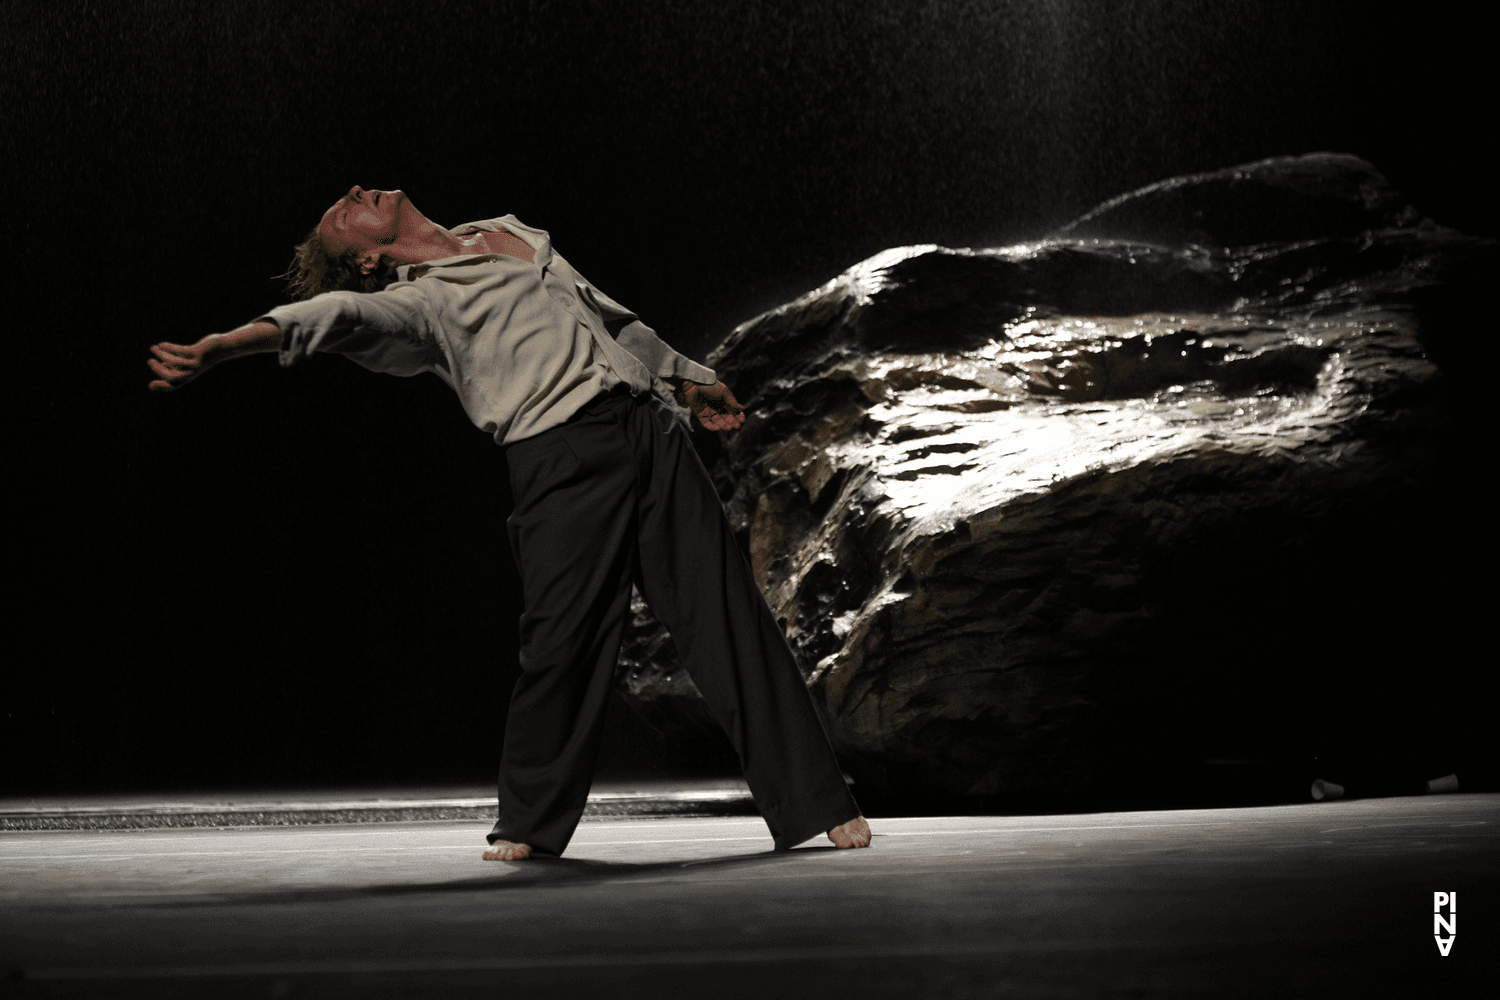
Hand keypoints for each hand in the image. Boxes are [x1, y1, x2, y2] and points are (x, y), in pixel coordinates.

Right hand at [147, 321, 280, 390]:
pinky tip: (161, 344)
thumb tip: (163, 364)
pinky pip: (180, 351)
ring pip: (174, 362)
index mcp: (188, 376)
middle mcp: (192, 372)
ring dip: (161, 355)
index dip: (162, 387)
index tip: (151, 385)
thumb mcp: (188, 361)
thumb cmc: (202, 354)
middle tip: (150, 361)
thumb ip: (176, 364)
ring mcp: (195, 363)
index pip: (174, 385)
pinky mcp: (197, 353)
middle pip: (171, 376)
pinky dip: (169, 347)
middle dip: (158, 369)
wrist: (220, 348)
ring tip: (153, 348)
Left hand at [681, 381, 745, 431]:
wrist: (694, 384)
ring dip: (723, 425)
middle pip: (725, 416)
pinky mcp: (699, 413)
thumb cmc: (710, 386)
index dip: (737, 415)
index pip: (731, 409)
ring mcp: (707, 409)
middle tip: (737, 426)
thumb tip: (741, 408)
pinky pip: (706, 422)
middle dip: (731, 421)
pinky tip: (718, 428)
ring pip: (716, 420)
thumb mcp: (724, 391)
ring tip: (729, 428)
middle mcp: (715, 405)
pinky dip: (711, 426)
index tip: (742, 420)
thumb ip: (731, 401)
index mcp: (722, 399)